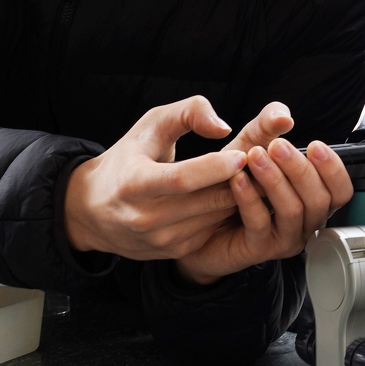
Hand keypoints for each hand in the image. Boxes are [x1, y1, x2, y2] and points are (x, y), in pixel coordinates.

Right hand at [64, 100, 344, 279]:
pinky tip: (245, 193)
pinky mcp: (176, 251)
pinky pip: (214, 229)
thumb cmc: (127, 159)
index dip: (214, 169)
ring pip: (217, 216)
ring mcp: (163, 239)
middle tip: (271, 161)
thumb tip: (223, 126)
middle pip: (207, 201)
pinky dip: (232, 211)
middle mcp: (147, 217)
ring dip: (243, 196)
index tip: (243, 154)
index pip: (181, 179)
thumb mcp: (148, 126)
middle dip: (242, 181)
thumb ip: (186, 114)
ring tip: (262, 174)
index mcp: (135, 184)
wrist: (93, 210)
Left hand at [173, 134, 352, 284]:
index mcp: (311, 199)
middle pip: (320, 200)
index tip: (315, 146)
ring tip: (255, 157)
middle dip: (300, 170)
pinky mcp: (257, 249)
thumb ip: (267, 126)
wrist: (199, 219)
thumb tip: (284, 117)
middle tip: (277, 146)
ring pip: (292, 211)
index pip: (340, 191)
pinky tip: (237, 179)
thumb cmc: (232, 183)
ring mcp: (282, 239)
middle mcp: (304, 222)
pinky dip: (250, 198)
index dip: (333, 169)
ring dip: (275, 180)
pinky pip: (260, 224)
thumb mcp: (250, 146)